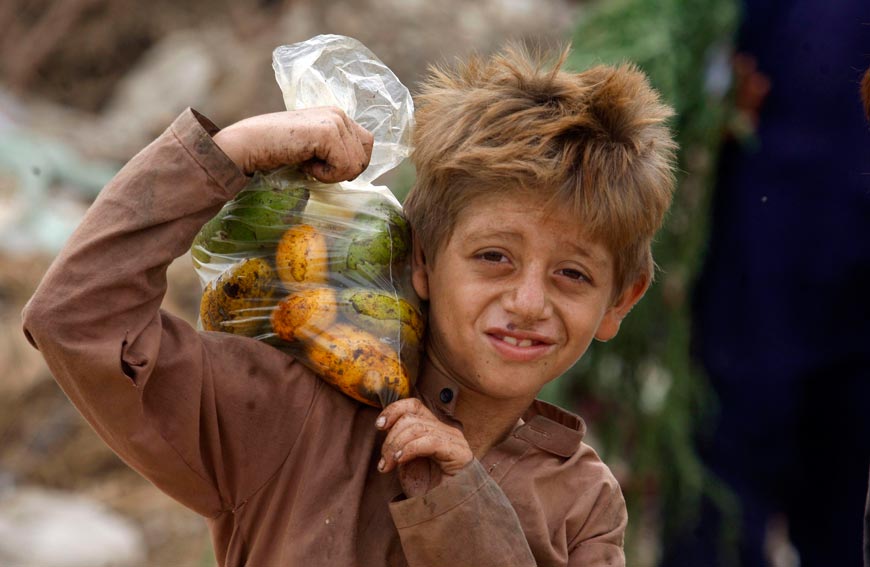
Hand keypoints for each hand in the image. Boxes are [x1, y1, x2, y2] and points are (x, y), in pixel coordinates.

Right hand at [213, 107, 373, 181]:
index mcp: (338, 116)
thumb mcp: (314, 148)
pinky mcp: (328, 133)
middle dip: (341, 171)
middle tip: (313, 164)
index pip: (367, 144)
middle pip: (364, 157)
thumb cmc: (278, 150)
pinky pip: (343, 168)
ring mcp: (335, 121)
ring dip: (331, 174)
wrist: (250, 144)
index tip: (323, 164)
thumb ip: (336, 150)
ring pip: (356, 165)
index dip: (350, 164)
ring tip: (307, 161)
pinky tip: (305, 163)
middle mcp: (339, 114)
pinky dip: (325, 175)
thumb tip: (358, 169)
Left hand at [376, 398, 473, 496]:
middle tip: (384, 463)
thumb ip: (400, 443)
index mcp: (435, 429)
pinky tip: (399, 461)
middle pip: (411, 417)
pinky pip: (430, 441)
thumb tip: (383, 425)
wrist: (447, 516)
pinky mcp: (460, 453)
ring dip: (396, 446)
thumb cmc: (427, 493)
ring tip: (388, 466)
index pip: (414, 405)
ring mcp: (455, 441)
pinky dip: (409, 449)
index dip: (393, 410)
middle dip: (391, 438)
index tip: (379, 426)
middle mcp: (447, 431)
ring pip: (417, 428)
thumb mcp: (407, 463)